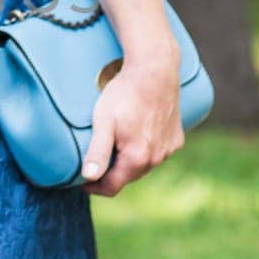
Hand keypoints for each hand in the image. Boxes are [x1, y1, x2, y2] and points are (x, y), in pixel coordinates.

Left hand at [81, 41, 184, 196]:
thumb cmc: (124, 94)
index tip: (82, 181)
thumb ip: (97, 151)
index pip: (112, 187)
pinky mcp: (177, 138)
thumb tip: (88, 177)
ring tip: (115, 147)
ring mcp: (169, 149)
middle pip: (128, 177)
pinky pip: (158, 152)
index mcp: (137, 158)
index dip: (94, 188)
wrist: (155, 70)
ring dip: (129, 162)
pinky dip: (146, 150)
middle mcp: (156, 158)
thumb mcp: (103, 121)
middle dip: (111, 173)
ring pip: (144, 165)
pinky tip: (136, 136)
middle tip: (96, 161)